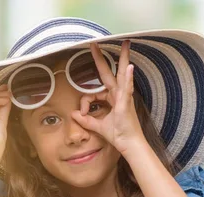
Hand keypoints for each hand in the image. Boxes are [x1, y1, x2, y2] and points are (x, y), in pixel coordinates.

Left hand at [71, 40, 146, 154]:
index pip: (95, 93)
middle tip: (97, 44)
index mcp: (113, 98)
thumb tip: (73, 115)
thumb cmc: (118, 135)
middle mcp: (119, 95)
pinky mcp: (126, 104)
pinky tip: (129, 68)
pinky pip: (127, 88)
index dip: (84, 101)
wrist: (129, 144)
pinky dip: (128, 78)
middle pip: (111, 73)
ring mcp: (124, 98)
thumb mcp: (98, 126)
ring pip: (122, 75)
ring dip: (124, 59)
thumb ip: (86, 120)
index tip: (80, 112)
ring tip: (126, 45)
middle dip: (104, 58)